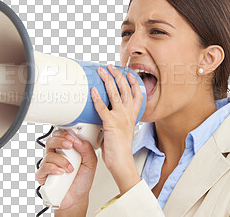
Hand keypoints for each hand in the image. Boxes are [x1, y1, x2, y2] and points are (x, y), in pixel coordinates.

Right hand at [36, 129, 97, 210]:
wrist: (77, 197)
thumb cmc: (81, 180)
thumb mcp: (91, 163)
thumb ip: (87, 150)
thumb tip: (78, 140)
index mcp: (66, 150)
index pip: (60, 135)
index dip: (65, 134)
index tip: (73, 138)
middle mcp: (56, 155)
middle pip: (51, 140)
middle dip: (60, 141)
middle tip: (69, 146)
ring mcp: (49, 164)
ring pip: (49, 154)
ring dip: (61, 160)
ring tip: (70, 168)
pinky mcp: (43, 175)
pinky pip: (44, 167)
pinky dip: (53, 169)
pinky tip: (61, 172)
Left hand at [91, 64, 142, 193]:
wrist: (122, 162)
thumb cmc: (120, 149)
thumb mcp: (122, 130)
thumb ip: (117, 119)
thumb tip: (107, 112)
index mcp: (132, 116)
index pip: (137, 94)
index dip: (133, 82)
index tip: (129, 73)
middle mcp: (128, 114)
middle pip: (125, 89)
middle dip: (118, 75)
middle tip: (111, 67)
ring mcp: (120, 117)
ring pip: (115, 93)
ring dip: (108, 80)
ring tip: (102, 71)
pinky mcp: (110, 123)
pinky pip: (102, 107)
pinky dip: (97, 98)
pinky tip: (93, 90)